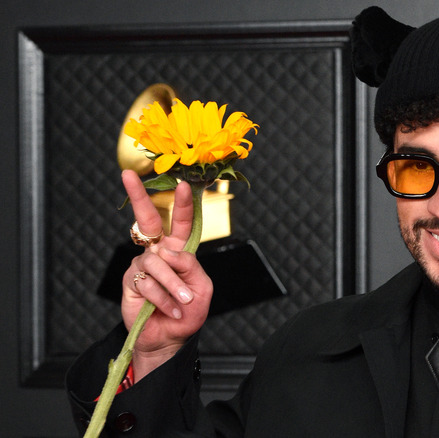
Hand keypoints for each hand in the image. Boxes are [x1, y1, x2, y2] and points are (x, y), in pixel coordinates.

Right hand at [120, 170, 212, 379]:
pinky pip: (148, 282)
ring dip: (173, 284)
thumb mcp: (202, 288)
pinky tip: (169, 309)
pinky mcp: (132, 280)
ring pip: (158, 262)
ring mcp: (144, 264)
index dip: (183, 204)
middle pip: (149, 220)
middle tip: (128, 175)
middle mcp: (160, 252)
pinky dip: (162, 297)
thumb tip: (170, 254)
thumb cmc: (188, 312)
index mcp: (180, 251)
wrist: (170, 338)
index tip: (183, 183)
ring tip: (184, 302)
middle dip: (140, 196)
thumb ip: (192, 267)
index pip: (183, 223)